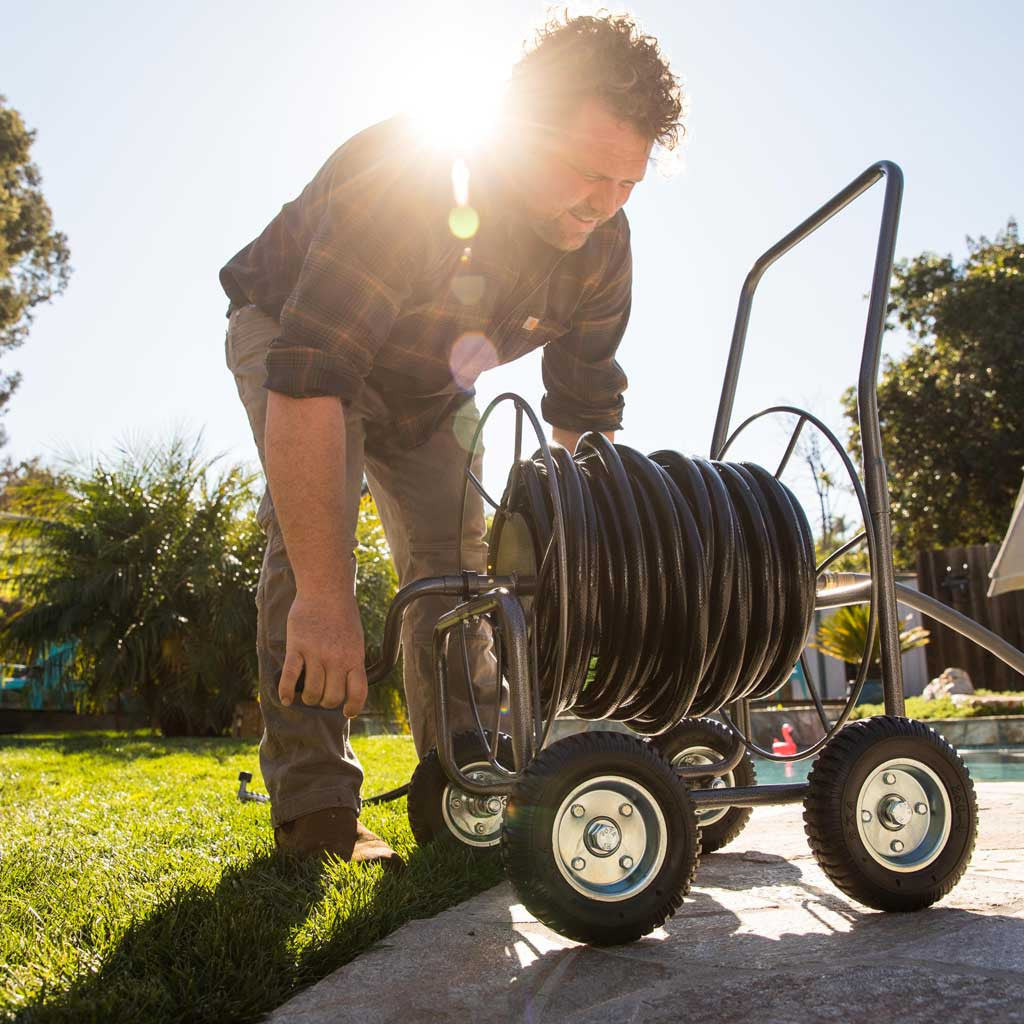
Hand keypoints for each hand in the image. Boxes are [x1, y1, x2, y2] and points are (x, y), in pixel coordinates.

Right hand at [278, 588, 366, 717]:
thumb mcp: (356, 638)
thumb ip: (352, 660)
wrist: (325, 589)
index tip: (347, 712)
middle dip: (326, 702)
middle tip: (321, 696)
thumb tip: (348, 683)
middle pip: (332, 697)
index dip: (353, 707)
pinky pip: (290, 678)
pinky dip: (286, 692)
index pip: (358, 693)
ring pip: (312, 692)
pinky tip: (286, 698)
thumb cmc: (342, 613)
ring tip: (306, 695)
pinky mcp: (297, 647)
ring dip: (308, 698)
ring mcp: (317, 653)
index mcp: (355, 657)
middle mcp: (337, 658)